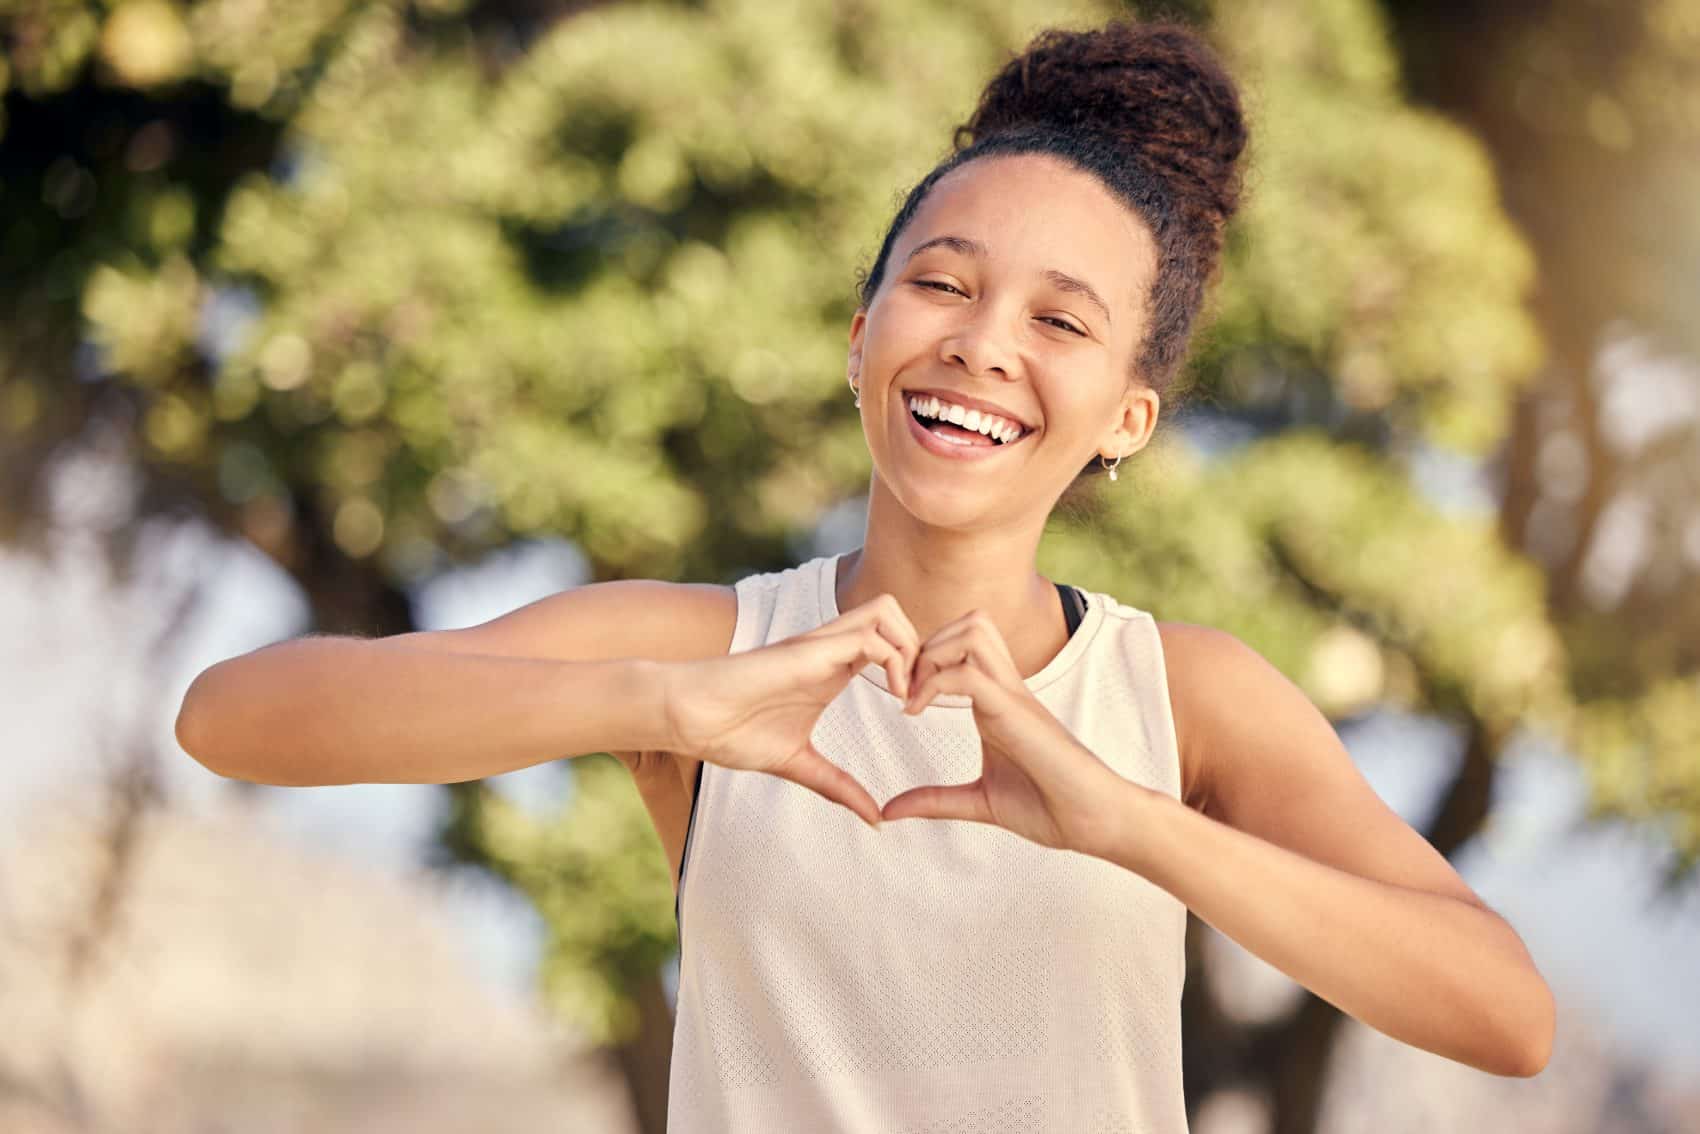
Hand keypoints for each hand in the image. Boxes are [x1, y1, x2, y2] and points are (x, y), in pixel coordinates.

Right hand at [662, 593, 919, 829]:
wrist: (690, 716)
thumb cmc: (731, 732)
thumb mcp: (799, 764)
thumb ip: (837, 786)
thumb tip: (874, 819)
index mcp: (831, 669)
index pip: (889, 642)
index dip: (913, 667)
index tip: (918, 711)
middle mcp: (830, 648)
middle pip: (895, 616)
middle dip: (922, 651)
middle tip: (923, 699)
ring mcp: (821, 644)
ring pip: (887, 612)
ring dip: (911, 649)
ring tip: (910, 696)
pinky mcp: (810, 650)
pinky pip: (871, 637)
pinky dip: (894, 661)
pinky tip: (894, 697)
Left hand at [880, 609, 1132, 855]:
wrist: (1093, 820)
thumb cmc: (1048, 807)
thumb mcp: (978, 802)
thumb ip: (934, 801)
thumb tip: (889, 811)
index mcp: (997, 701)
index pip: (964, 644)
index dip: (924, 659)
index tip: (900, 698)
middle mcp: (1006, 688)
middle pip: (970, 622)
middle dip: (926, 644)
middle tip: (903, 689)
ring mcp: (1013, 696)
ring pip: (972, 631)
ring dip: (931, 654)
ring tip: (912, 696)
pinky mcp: (1016, 713)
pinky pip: (968, 675)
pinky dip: (933, 684)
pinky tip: (916, 712)